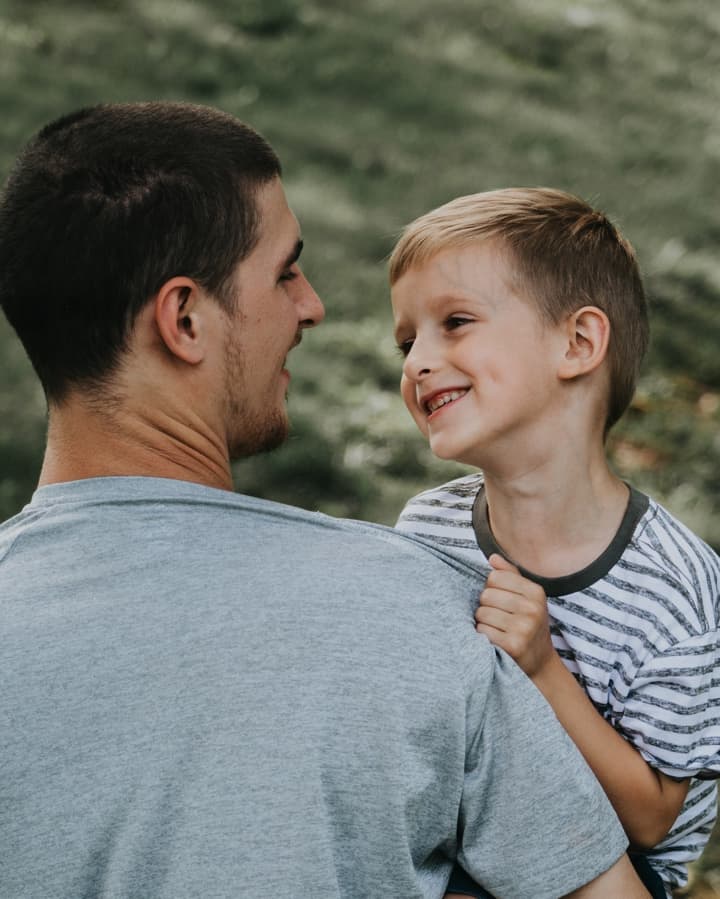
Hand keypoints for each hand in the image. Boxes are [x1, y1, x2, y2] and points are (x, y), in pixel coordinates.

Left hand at [475, 554, 555, 676]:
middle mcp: (533, 609)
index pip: (495, 577)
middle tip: (498, 617)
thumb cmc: (529, 624)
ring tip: (497, 629)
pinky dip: (483, 636)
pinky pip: (482, 631)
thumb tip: (492, 557)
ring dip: (483, 622)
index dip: (491, 588)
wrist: (540, 663)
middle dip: (486, 606)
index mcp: (536, 592)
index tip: (501, 600)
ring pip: (481, 613)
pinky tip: (495, 640)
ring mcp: (524, 628)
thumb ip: (510, 575)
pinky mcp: (513, 646)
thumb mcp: (527, 598)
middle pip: (486, 595)